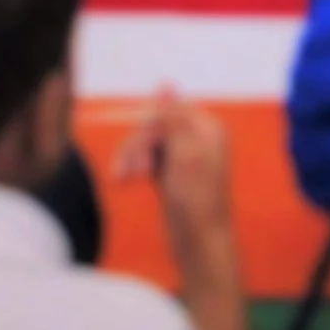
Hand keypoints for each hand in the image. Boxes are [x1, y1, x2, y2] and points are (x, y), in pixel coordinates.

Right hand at [115, 89, 237, 276]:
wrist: (200, 245)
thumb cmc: (197, 201)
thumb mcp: (184, 154)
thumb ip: (173, 118)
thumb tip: (165, 84)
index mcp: (208, 128)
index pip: (168, 111)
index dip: (149, 130)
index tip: (144, 157)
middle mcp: (198, 137)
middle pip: (154, 126)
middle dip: (137, 147)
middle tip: (130, 174)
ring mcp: (183, 155)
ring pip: (146, 142)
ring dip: (130, 158)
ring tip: (122, 179)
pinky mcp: (171, 173)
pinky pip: (145, 158)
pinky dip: (133, 167)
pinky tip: (123, 180)